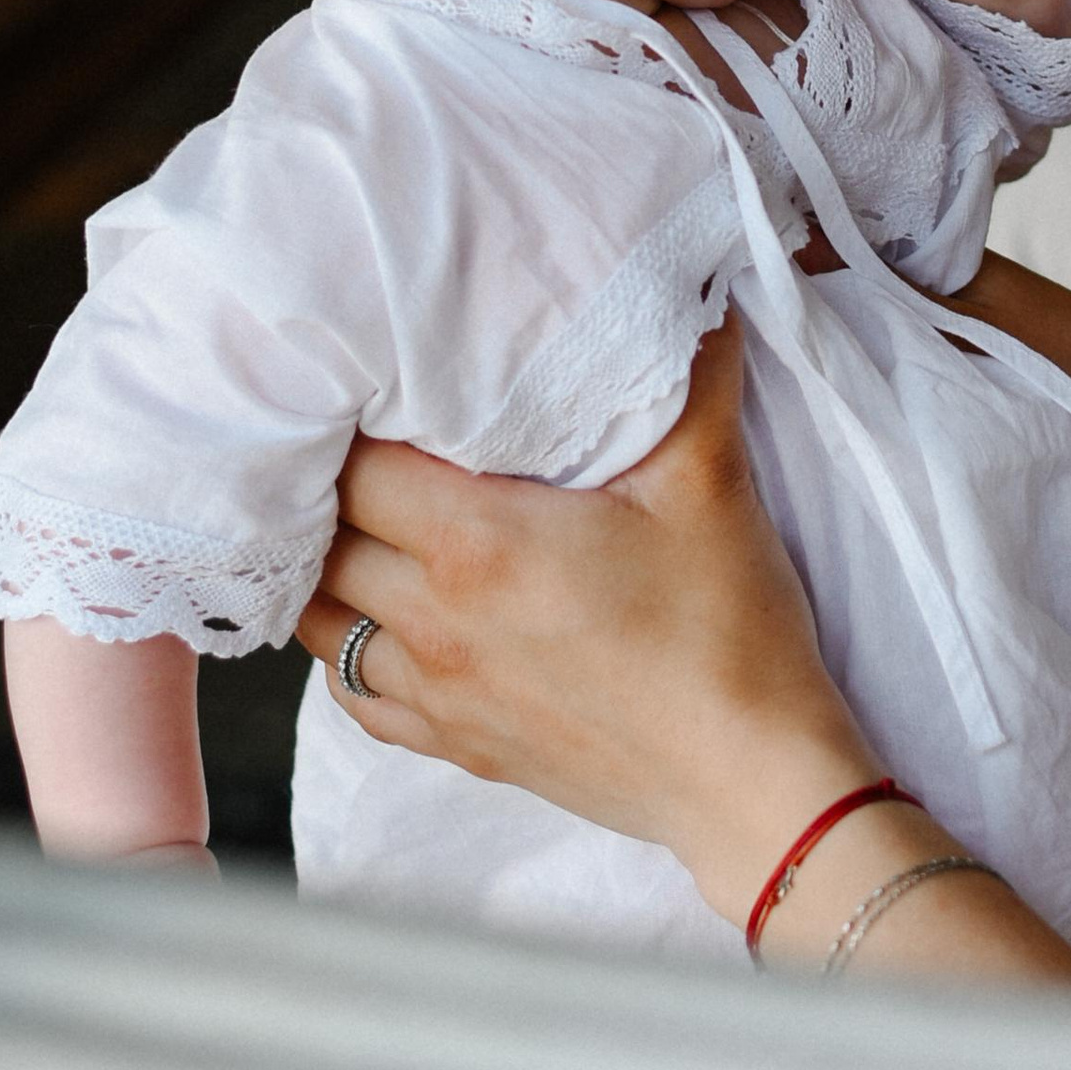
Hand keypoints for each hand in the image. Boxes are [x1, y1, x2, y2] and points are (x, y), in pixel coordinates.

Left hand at [295, 317, 875, 925]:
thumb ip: (690, 375)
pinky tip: (379, 615)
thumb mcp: (711, 484)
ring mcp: (438, 693)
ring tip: (355, 520)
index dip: (350, 419)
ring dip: (327, 564)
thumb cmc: (729, 632)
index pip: (355, 467)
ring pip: (319, 616)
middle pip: (323, 536)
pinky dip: (347, 646)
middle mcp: (435, 620)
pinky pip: (353, 693)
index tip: (368, 385)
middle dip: (328, 484)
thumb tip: (692, 288)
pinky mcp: (456, 746)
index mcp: (479, 544)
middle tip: (352, 437)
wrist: (751, 780)